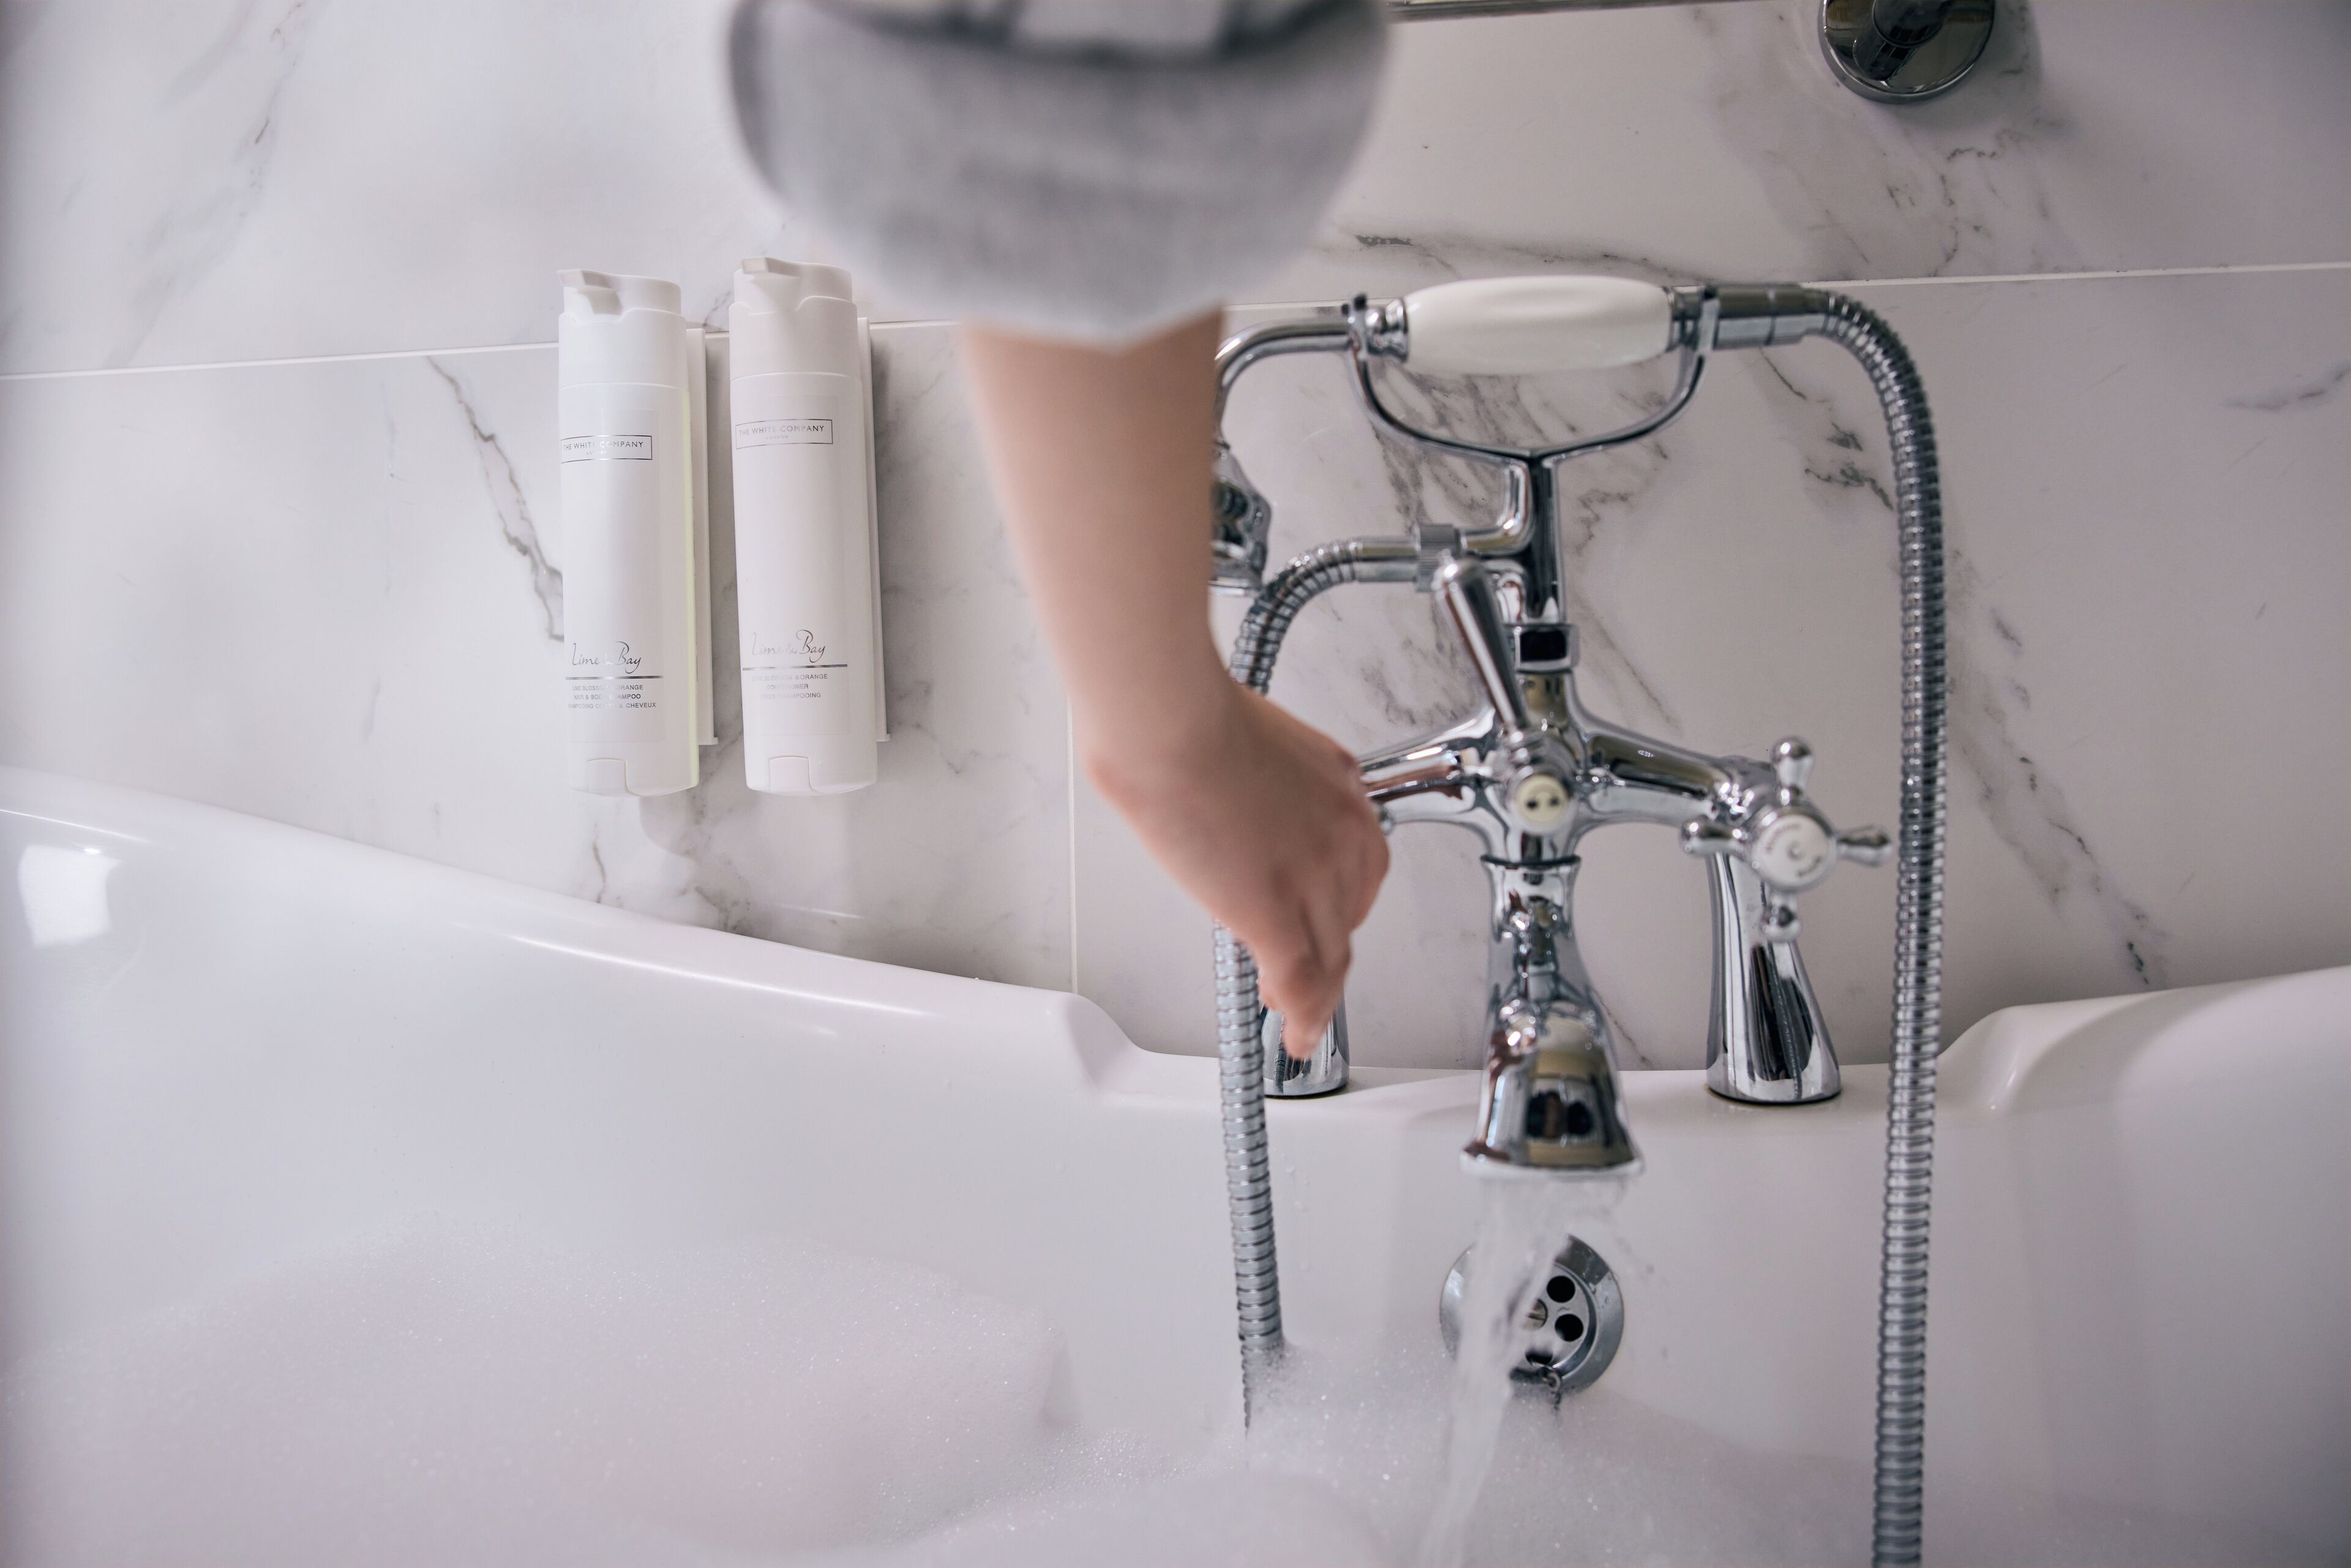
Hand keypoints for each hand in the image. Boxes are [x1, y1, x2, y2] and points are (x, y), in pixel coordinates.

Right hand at [1087, 683, 1387, 1055]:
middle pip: (1350, 912)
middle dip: (1327, 945)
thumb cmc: (1185, 715)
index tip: (1320, 917)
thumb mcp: (1251, 743)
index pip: (1360, 862)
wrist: (1169, 721)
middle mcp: (1342, 830)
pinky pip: (1304, 979)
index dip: (1340, 901)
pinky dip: (1305, 1016)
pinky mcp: (1275, 910)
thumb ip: (1261, 785)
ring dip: (1317, 991)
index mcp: (1339, 785)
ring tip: (1299, 1017)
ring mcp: (1313, 874)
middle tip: (1302, 967)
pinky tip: (1298, 1034)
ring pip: (1332, 954)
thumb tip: (1237, 810)